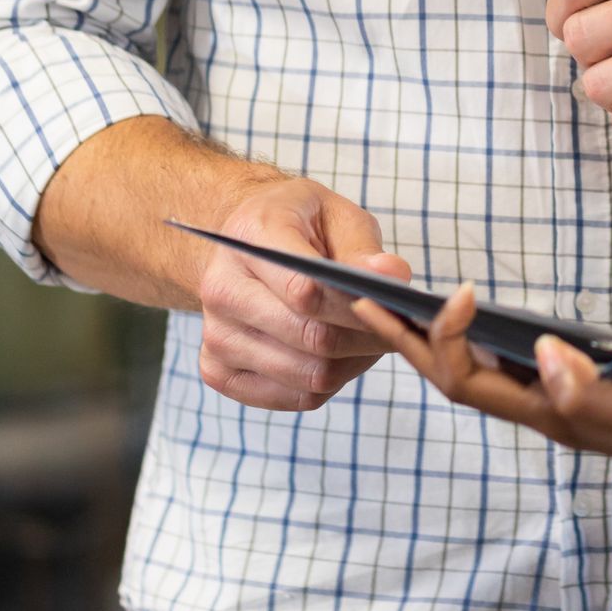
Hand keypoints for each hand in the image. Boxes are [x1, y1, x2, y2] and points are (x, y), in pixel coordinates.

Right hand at [195, 179, 412, 412]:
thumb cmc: (298, 225)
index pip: (305, 291)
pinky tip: (340, 356)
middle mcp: (221, 289)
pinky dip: (329, 383)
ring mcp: (215, 335)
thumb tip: (393, 277)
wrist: (244, 244)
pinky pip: (292, 397)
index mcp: (250, 237)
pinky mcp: (218, 371)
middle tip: (396, 328)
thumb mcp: (335, 214)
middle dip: (365, 339)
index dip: (357, 307)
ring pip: (307, 375)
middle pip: (310, 338)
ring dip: (352, 364)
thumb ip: (362, 248)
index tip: (394, 307)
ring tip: (370, 339)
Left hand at [351, 287, 611, 511]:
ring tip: (403, 307)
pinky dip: (483, 343)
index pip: (472, 380)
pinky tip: (485, 325)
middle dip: (407, 340)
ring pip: (482, 374)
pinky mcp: (587, 391)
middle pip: (458, 378)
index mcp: (555, 417)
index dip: (447, 337)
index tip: (454, 288)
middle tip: (362, 297)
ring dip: (436, 342)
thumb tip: (541, 355)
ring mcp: (566, 404)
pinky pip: (514, 368)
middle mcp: (550, 413)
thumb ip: (597, 394)